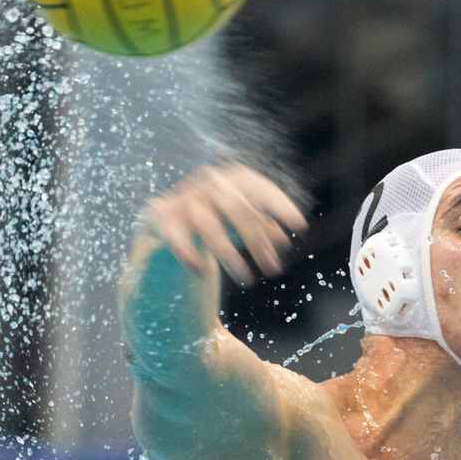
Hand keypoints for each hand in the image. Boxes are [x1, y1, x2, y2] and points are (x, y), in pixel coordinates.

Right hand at [145, 164, 307, 284]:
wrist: (165, 223)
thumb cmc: (214, 221)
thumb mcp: (241, 223)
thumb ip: (261, 227)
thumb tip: (285, 237)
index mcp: (229, 179)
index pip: (258, 186)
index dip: (280, 204)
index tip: (299, 226)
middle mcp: (207, 184)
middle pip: (237, 209)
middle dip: (258, 241)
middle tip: (275, 269)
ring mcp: (183, 198)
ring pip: (210, 226)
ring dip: (230, 256)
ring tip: (247, 280)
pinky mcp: (161, 216)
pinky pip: (177, 236)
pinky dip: (189, 254)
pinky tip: (202, 272)